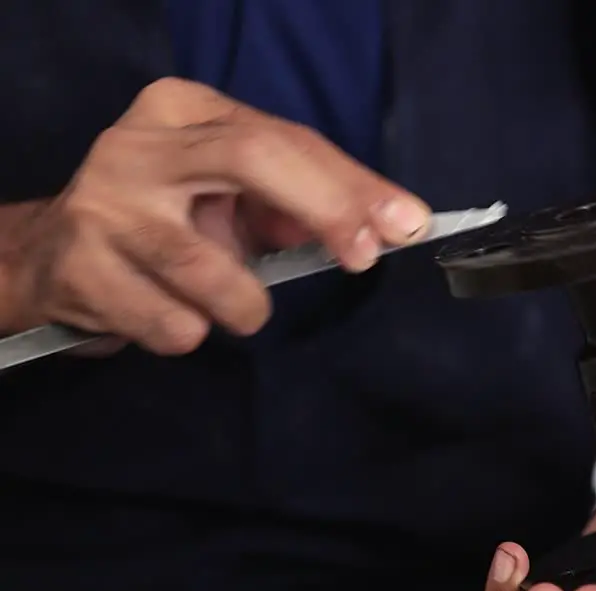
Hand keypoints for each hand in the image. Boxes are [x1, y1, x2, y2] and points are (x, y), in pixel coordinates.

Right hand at [0, 77, 432, 353]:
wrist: (50, 260)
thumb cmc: (167, 224)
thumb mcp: (232, 198)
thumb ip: (305, 204)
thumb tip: (391, 226)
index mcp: (184, 111)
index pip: (284, 138)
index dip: (350, 184)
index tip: (405, 225)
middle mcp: (138, 145)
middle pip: (252, 158)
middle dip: (326, 208)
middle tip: (361, 258)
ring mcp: (102, 203)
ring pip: (213, 269)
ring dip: (245, 306)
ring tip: (231, 306)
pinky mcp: (79, 267)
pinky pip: (174, 324)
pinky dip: (191, 333)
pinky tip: (169, 314)